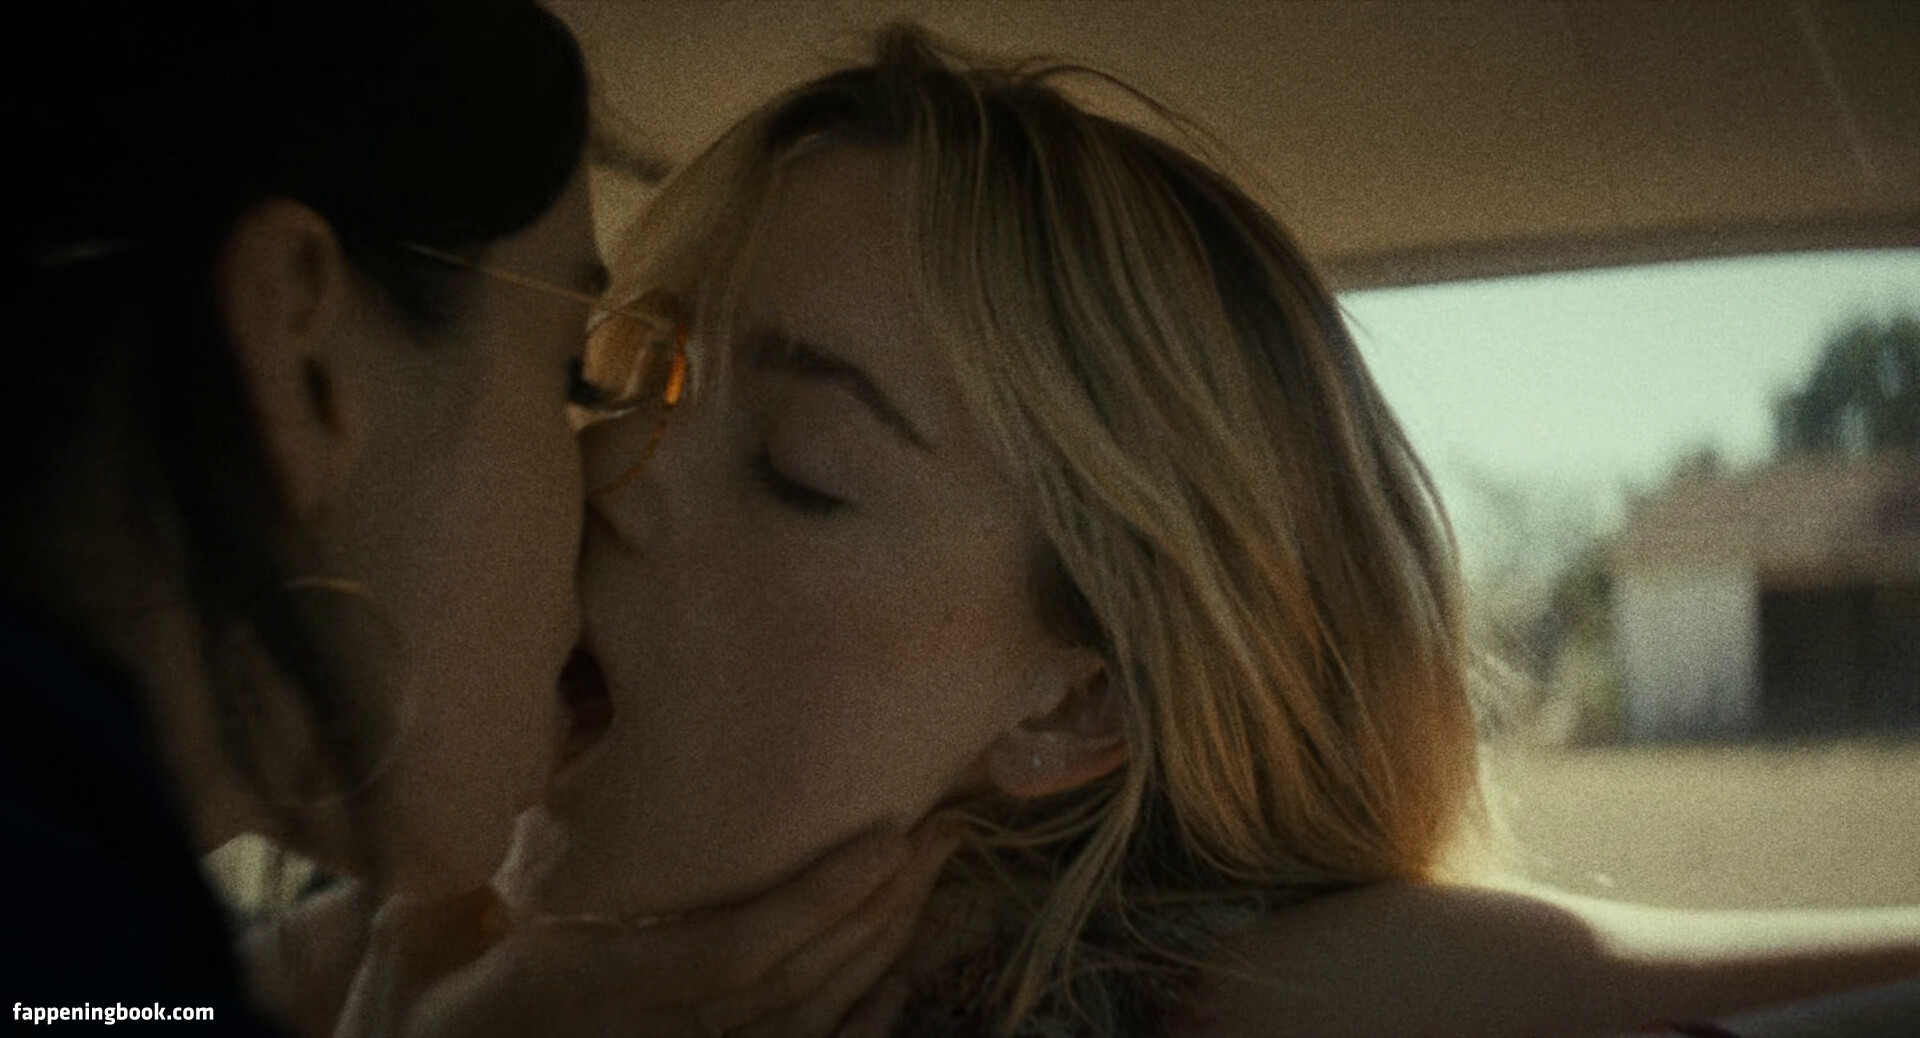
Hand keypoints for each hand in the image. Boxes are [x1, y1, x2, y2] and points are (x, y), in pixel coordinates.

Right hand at [330, 822, 959, 1037]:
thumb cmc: (408, 1007)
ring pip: (806, 1028)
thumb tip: (548, 754)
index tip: (884, 836)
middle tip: (940, 833)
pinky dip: (861, 1022)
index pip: (730, 950)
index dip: (816, 897)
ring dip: (881, 953)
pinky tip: (900, 976)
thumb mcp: (422, 926)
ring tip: (934, 878)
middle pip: (793, 986)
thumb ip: (484, 860)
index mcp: (584, 991)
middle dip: (875, 911)